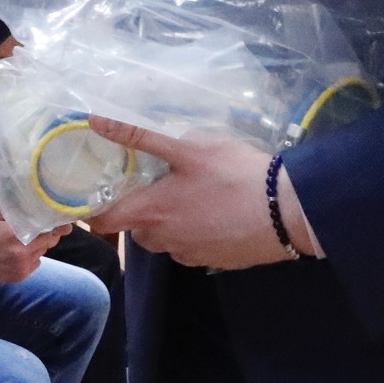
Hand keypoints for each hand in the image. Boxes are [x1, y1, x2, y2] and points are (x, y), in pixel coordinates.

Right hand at [0, 201, 63, 283]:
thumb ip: (13, 210)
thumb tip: (31, 202)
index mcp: (18, 234)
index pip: (49, 229)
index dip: (54, 223)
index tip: (55, 218)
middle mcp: (24, 252)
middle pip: (49, 242)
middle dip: (46, 234)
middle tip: (40, 227)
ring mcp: (23, 266)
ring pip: (42, 253)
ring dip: (39, 246)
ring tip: (26, 239)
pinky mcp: (19, 277)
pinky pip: (35, 264)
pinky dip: (32, 257)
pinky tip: (20, 252)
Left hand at [86, 121, 314, 269]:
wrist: (288, 213)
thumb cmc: (234, 176)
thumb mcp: (188, 148)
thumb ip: (140, 136)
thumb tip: (97, 121)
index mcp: (151, 214)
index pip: (103, 221)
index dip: (95, 208)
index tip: (101, 191)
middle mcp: (164, 241)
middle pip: (136, 229)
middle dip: (140, 210)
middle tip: (157, 183)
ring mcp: (191, 256)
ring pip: (165, 240)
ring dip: (168, 222)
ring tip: (191, 195)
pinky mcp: (216, 262)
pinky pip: (192, 247)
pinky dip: (195, 232)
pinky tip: (216, 212)